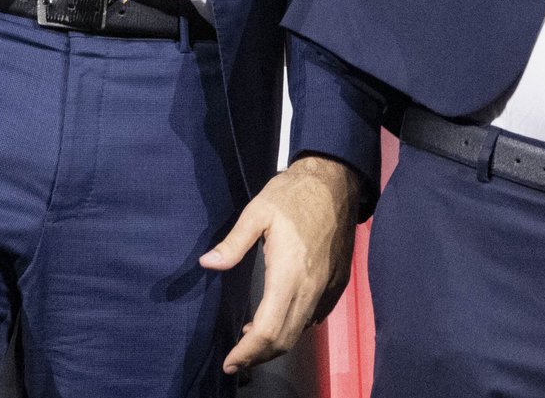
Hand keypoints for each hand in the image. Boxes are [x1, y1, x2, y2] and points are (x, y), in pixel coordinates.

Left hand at [201, 155, 360, 372]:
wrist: (334, 183)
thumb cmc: (292, 195)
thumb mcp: (256, 212)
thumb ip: (233, 243)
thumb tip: (207, 263)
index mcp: (289, 274)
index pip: (267, 329)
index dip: (247, 352)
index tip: (229, 361)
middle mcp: (310, 288)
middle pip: (284, 339)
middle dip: (259, 355)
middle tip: (236, 357)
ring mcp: (326, 288)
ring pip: (300, 330)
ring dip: (275, 342)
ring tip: (250, 338)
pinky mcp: (336, 283)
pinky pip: (315, 316)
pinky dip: (294, 326)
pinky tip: (278, 317)